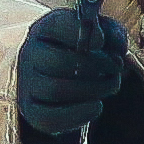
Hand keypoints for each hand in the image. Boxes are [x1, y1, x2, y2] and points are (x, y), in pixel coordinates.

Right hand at [15, 0, 132, 138]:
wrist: (68, 75)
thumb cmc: (88, 50)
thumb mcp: (102, 34)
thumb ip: (113, 34)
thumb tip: (116, 50)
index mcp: (46, 28)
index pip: (58, 26)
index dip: (83, 34)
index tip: (103, 41)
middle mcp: (30, 53)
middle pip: (59, 62)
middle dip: (96, 67)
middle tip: (116, 69)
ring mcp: (27, 83)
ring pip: (55, 90)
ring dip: (92, 90)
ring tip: (110, 85)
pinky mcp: (31, 109)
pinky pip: (48, 118)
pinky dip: (78, 114)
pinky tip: (97, 106)